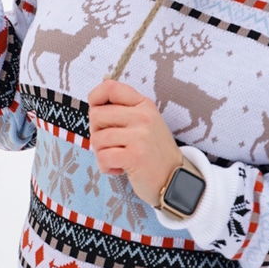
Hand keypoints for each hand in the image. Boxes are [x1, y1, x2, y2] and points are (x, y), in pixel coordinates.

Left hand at [87, 81, 182, 207]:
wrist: (175, 180)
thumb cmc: (153, 151)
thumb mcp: (145, 123)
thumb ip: (124, 111)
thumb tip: (94, 102)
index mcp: (143, 104)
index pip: (110, 88)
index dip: (95, 98)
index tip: (97, 114)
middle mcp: (143, 116)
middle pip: (96, 115)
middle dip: (96, 133)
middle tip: (110, 145)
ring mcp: (140, 136)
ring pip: (97, 138)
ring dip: (101, 153)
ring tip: (117, 158)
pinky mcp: (135, 156)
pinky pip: (103, 157)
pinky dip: (105, 167)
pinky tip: (118, 169)